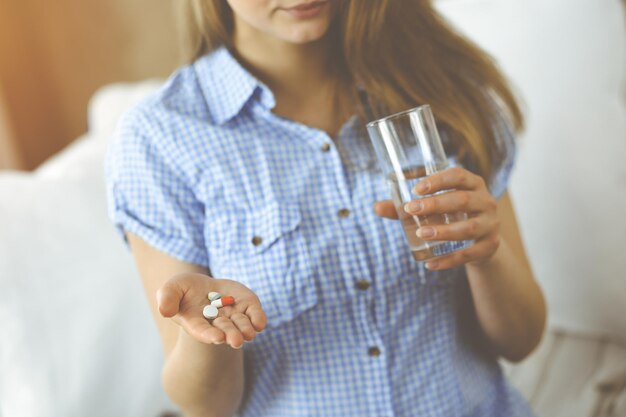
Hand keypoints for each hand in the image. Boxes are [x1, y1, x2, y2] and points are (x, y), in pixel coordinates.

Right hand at [156, 273, 266, 348]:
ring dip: (245, 330)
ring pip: (241, 325)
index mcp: (196, 323)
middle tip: (236, 340)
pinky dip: (258, 319)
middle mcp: (216, 323)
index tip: (217, 338)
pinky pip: (254, 315)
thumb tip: (165, 311)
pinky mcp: (246, 306)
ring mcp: (233, 315)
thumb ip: (166, 298)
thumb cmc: (183, 290)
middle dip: (230, 335)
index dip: (210, 335)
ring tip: (249, 333)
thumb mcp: (171, 288)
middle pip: (224, 331)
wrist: (203, 286)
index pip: (202, 331)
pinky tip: (260, 323)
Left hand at [373, 167, 500, 269]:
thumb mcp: (434, 208)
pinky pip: (470, 254)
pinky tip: (430, 264)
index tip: (416, 188)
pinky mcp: (490, 246)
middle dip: (436, 205)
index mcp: (472, 183)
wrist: (482, 240)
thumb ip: (407, 207)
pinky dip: (449, 260)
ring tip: (420, 234)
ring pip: (468, 228)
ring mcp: (490, 224)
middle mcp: (486, 201)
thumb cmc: (452, 215)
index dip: (438, 180)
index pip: (458, 175)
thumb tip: (376, 207)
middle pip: (462, 200)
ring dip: (443, 231)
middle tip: (411, 209)